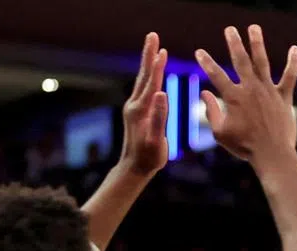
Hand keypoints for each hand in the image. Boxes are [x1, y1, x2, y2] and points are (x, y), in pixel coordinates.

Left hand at [119, 33, 168, 175]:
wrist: (134, 168)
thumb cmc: (148, 157)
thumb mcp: (156, 140)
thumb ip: (159, 117)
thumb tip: (163, 93)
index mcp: (141, 111)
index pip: (151, 83)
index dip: (157, 66)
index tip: (161, 49)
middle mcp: (134, 105)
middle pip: (144, 75)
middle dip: (149, 55)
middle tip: (152, 36)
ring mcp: (134, 108)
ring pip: (143, 80)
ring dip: (149, 63)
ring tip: (155, 49)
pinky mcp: (136, 112)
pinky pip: (144, 89)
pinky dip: (149, 76)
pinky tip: (153, 72)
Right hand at [196, 25, 296, 161]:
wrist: (272, 154)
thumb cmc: (244, 147)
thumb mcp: (220, 133)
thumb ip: (211, 111)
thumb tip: (204, 93)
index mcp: (234, 98)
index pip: (216, 75)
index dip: (206, 63)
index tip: (199, 52)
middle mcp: (251, 89)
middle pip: (240, 60)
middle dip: (234, 43)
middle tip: (230, 30)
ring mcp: (268, 91)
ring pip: (262, 62)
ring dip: (257, 43)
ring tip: (253, 28)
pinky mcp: (283, 97)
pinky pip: (289, 76)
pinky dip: (293, 62)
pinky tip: (294, 49)